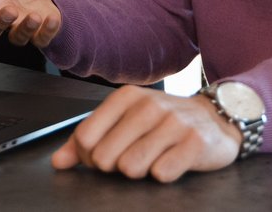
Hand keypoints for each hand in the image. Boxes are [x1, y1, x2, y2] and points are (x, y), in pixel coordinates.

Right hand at [0, 0, 61, 45]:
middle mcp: (3, 16)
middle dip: (0, 21)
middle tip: (10, 10)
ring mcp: (20, 27)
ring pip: (16, 37)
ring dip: (25, 28)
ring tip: (33, 16)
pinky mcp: (39, 33)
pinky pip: (41, 38)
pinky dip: (47, 31)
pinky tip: (51, 19)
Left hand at [51, 86, 241, 181]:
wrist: (213, 119)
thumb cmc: (161, 122)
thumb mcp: (124, 121)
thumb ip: (87, 139)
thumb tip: (58, 162)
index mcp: (126, 97)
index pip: (85, 137)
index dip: (87, 158)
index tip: (100, 158)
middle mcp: (148, 105)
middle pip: (104, 156)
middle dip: (112, 168)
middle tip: (128, 161)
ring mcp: (173, 122)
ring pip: (131, 166)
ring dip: (137, 173)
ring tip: (149, 162)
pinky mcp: (195, 142)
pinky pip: (163, 172)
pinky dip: (162, 175)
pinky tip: (169, 164)